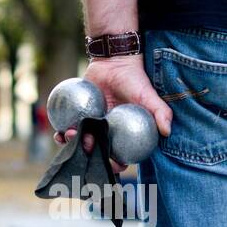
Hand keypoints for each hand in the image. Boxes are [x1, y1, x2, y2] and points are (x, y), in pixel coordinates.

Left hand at [54, 56, 172, 171]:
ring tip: (69, 135)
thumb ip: (161, 112)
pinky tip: (59, 133)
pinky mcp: (78, 115)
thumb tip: (167, 131)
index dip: (115, 165)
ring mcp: (92, 125)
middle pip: (96, 152)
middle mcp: (107, 134)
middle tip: (85, 145)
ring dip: (73, 144)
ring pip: (81, 143)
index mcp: (124, 136)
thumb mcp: (149, 96)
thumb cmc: (135, 80)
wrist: (114, 61)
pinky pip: (69, 127)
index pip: (120, 157)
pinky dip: (62, 133)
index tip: (110, 163)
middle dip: (88, 155)